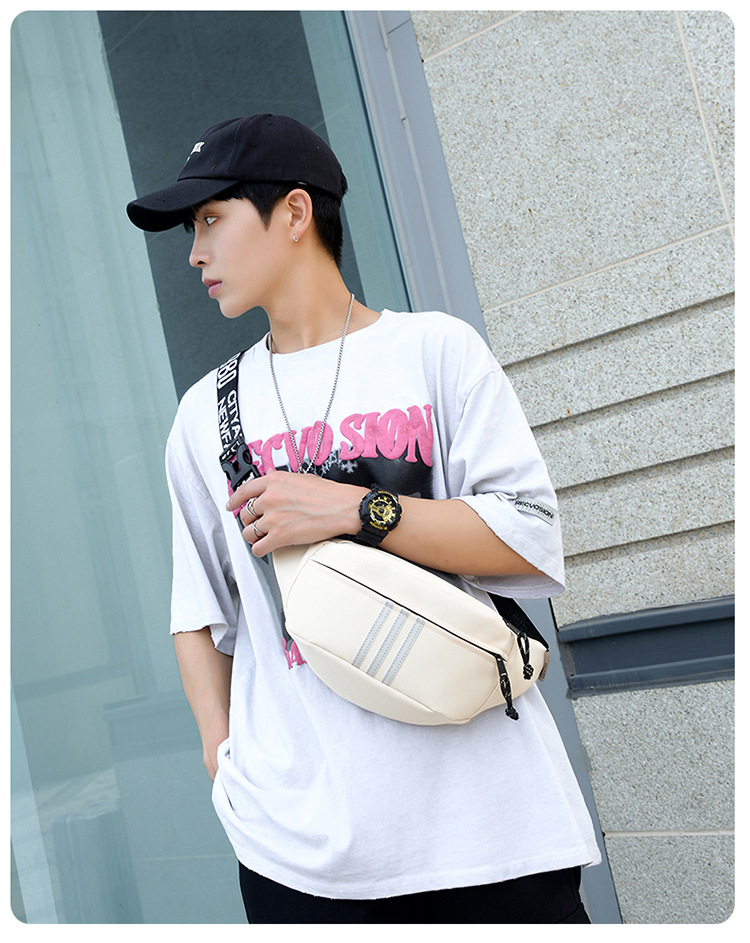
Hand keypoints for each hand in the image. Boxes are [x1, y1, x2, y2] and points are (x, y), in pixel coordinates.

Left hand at [226, 471, 366, 556]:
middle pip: (245, 514)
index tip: (231, 505)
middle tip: (258, 524)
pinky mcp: (279, 536)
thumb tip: (272, 483)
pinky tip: (266, 548)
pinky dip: (260, 550)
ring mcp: (272, 518)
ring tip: (263, 537)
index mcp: (274, 481)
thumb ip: (281, 482)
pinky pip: (258, 548)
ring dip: (254, 537)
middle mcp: (269, 498)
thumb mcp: (301, 478)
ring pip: (248, 532)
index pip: (244, 491)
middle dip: (250, 521)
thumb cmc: (329, 494)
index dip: (234, 500)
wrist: (343, 507)